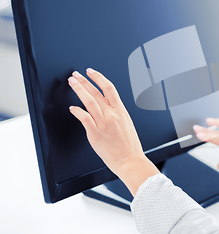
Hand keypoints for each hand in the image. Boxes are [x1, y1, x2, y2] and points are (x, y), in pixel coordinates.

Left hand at [68, 68, 158, 195]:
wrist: (130, 161)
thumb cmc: (130, 146)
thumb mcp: (127, 125)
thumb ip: (116, 115)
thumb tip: (105, 108)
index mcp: (121, 111)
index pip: (109, 89)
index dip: (99, 78)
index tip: (91, 72)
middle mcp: (112, 115)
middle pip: (96, 93)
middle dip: (85, 81)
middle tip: (76, 75)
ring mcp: (103, 123)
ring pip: (89, 101)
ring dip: (79, 90)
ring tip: (72, 83)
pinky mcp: (95, 133)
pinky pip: (84, 118)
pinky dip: (77, 111)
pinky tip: (72, 107)